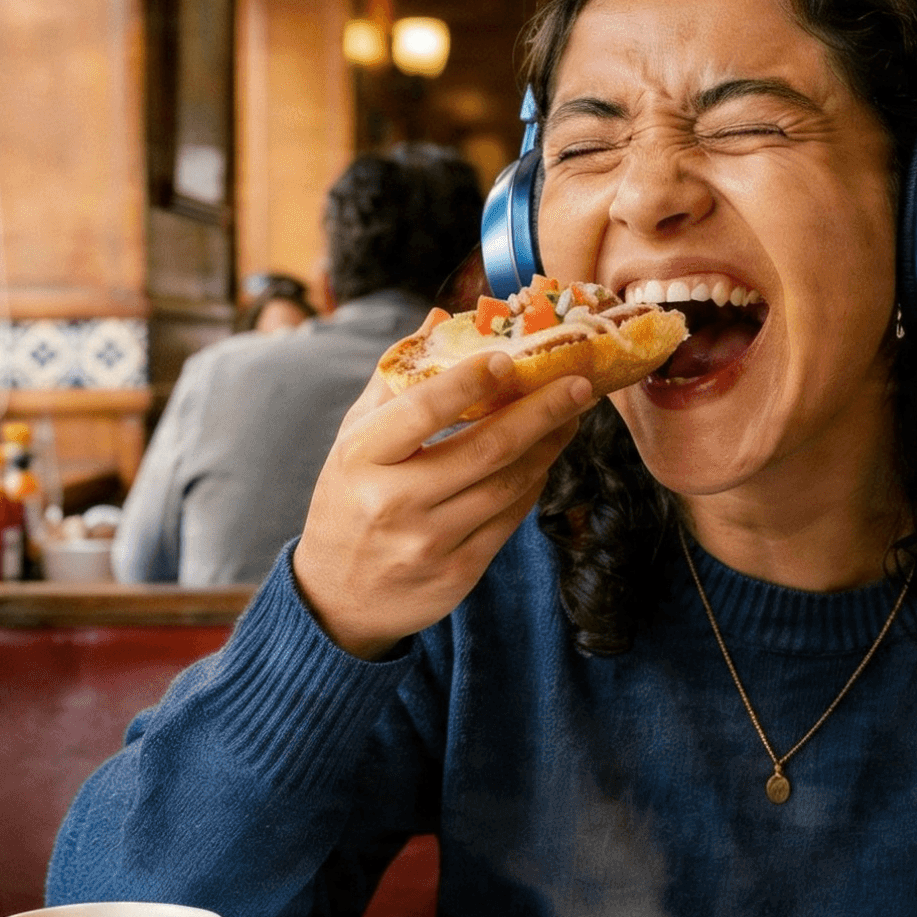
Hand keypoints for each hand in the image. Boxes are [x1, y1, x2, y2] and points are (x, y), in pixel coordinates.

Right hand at [291, 326, 596, 658]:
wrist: (336, 598)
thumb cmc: (348, 500)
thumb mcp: (354, 439)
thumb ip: (395, 379)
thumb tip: (441, 318)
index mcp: (362, 458)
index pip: (421, 410)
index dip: (469, 381)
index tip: (510, 357)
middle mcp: (394, 503)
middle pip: (485, 449)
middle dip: (542, 411)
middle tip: (580, 382)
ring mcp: (428, 543)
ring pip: (508, 485)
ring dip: (548, 445)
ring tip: (572, 414)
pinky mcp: (458, 574)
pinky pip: (510, 519)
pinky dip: (534, 482)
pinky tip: (545, 457)